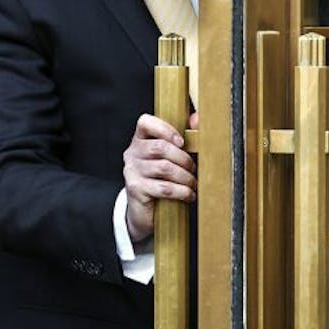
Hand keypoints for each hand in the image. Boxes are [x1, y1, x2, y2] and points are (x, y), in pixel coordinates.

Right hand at [122, 113, 196, 241]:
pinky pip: (164, 188)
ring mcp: (132, 171)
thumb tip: (196, 118)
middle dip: (183, 158)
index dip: (165, 129)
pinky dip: (182, 191)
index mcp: (139, 140)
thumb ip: (182, 138)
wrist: (143, 210)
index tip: (182, 142)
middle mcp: (132, 153)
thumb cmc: (160, 179)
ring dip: (185, 177)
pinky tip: (189, 195)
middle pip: (160, 147)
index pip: (145, 122)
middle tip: (194, 169)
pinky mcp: (136, 189)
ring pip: (164, 168)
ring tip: (193, 183)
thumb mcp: (169, 158)